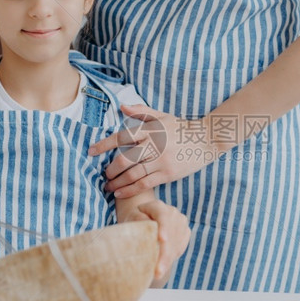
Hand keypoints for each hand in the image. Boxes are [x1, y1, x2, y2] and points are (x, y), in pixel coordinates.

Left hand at [90, 104, 222, 197]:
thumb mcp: (163, 116)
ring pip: (133, 174)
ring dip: (117, 182)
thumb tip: (121, 107)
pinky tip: (120, 193)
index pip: (122, 136)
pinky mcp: (168, 174)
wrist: (207, 140)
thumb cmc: (182, 128)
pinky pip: (144, 184)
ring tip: (108, 187)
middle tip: (103, 174)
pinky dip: (129, 190)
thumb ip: (142, 111)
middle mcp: (155, 145)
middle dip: (110, 169)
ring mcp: (161, 160)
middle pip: (125, 159)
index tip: (91, 152)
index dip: (104, 145)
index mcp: (151, 130)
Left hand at [120, 199, 190, 285]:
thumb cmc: (135, 222)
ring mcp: (181, 222)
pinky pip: (180, 247)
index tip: (162, 240)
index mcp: (157, 206)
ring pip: (176, 243)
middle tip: (158, 271)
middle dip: (165, 253)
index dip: (163, 228)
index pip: (162, 215)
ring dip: (168, 259)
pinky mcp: (185, 232)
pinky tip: (162, 268)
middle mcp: (172, 212)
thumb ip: (137, 220)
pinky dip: (171, 258)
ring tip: (158, 274)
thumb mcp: (131, 220)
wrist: (146, 223)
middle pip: (171, 233)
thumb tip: (147, 226)